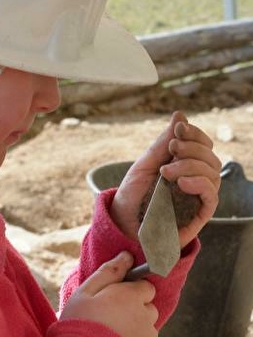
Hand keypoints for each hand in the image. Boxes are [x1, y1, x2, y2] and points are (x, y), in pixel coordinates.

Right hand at [60, 252, 167, 336]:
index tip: (118, 299)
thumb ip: (108, 272)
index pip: (146, 287)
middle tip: (113, 320)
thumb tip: (126, 255)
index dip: (132, 291)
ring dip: (138, 330)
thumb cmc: (78, 325)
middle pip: (148, 308)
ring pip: (150, 329)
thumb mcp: (84, 293)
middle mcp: (145, 316)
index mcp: (130, 296)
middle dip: (135, 311)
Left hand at [110, 111, 220, 247]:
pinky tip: (182, 182)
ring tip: (166, 171)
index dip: (194, 133)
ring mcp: (197, 195)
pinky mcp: (199, 213)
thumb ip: (162, 143)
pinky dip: (200, 184)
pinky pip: (212, 195)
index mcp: (183, 164)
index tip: (179, 128)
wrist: (123, 222)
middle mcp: (194, 178)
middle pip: (210, 156)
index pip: (201, 143)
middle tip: (172, 149)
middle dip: (192, 148)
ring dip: (191, 165)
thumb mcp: (144, 164)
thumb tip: (179, 115)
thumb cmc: (132, 194)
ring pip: (213, 173)